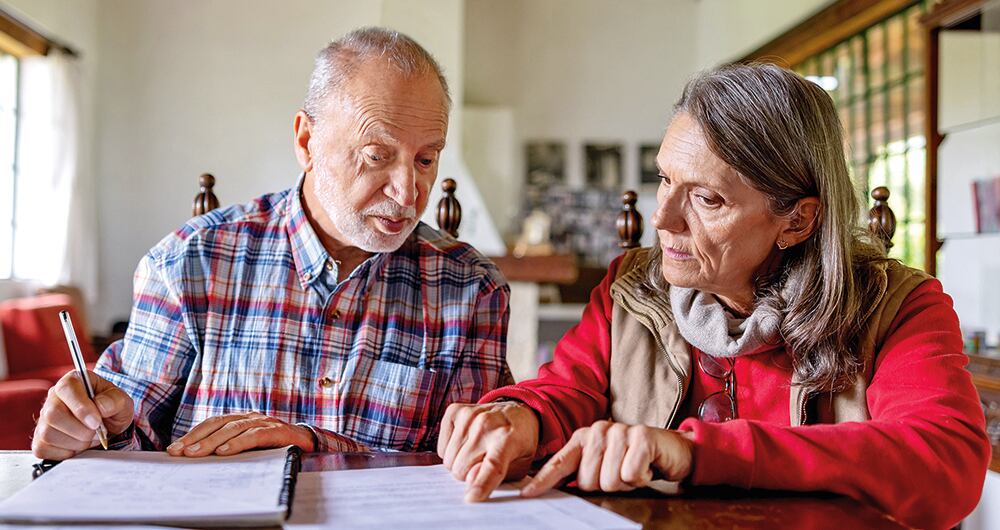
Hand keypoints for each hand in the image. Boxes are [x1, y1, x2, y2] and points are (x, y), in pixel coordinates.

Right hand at [32, 370, 134, 459]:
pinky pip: (43, 449)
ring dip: (75, 442)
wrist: (109, 426)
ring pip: (47, 434)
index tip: (97, 422)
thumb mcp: (122, 401)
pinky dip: (65, 452)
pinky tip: (78, 446)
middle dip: (80, 430)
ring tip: (90, 438)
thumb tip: (100, 407)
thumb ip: (115, 400)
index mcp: (73, 381)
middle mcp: (53, 398)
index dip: (81, 408)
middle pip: (53, 414)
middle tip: (96, 432)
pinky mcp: (39, 439)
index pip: (66, 389)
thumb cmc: (112, 409)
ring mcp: (43, 419)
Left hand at [166, 412, 314, 456]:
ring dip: (211, 442)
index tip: (174, 449)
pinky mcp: (277, 431)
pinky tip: (224, 451)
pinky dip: (237, 443)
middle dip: (196, 438)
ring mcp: (264, 422)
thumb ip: (231, 446)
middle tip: (179, 452)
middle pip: (218, 424)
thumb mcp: (250, 445)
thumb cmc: (276, 446)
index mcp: (242, 419)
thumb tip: (200, 457)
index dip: (193, 434)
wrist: (310, 443)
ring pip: (233, 429)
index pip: (212, 423)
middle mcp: (251, 417)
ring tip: (195, 453)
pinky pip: (254, 436)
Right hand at [438, 401, 539, 501]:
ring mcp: (468, 415)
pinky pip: (441, 448)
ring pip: (448, 459)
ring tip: (476, 451)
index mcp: (509, 439)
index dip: (481, 483)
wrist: (515, 412)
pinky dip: (451, 450)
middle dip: (468, 474)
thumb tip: (470, 479)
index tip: (472, 498)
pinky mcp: (454, 411)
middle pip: (461, 468)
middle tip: (482, 464)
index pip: (493, 465)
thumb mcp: (519, 465)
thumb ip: (498, 476)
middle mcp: (487, 424)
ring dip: (460, 462)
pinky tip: (466, 441)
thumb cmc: (518, 443)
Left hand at [520, 421, 692, 497]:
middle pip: (588, 481)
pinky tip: (646, 465)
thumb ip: (581, 473)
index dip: (543, 481)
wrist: (671, 449)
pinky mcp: (641, 437)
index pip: (559, 463)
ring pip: (609, 480)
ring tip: (633, 468)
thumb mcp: (604, 465)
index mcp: (583, 438)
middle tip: (620, 473)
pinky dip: (641, 477)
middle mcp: (598, 431)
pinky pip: (630, 475)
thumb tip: (557, 489)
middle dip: (606, 485)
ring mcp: (619, 432)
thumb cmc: (633, 459)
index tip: (527, 495)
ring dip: (625, 483)